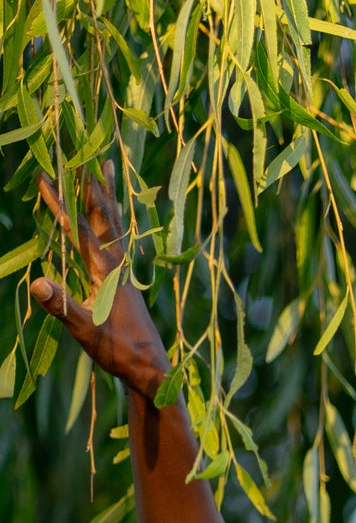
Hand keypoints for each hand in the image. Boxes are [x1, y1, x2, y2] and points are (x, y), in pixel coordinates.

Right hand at [29, 165, 169, 399]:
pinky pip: (118, 241)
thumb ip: (63, 306)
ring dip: (106, 197)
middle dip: (92, 185)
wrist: (152, 370)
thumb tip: (37, 284)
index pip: (78, 229)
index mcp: (106, 272)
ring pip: (114, 225)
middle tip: (89, 152)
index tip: (46, 176)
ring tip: (106, 169)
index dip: (60, 203)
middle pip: (103, 216)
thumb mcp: (85, 331)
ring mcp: (125, 273)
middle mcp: (118, 266)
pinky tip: (110, 220)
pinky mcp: (127, 283)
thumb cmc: (119, 353)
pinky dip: (112, 222)